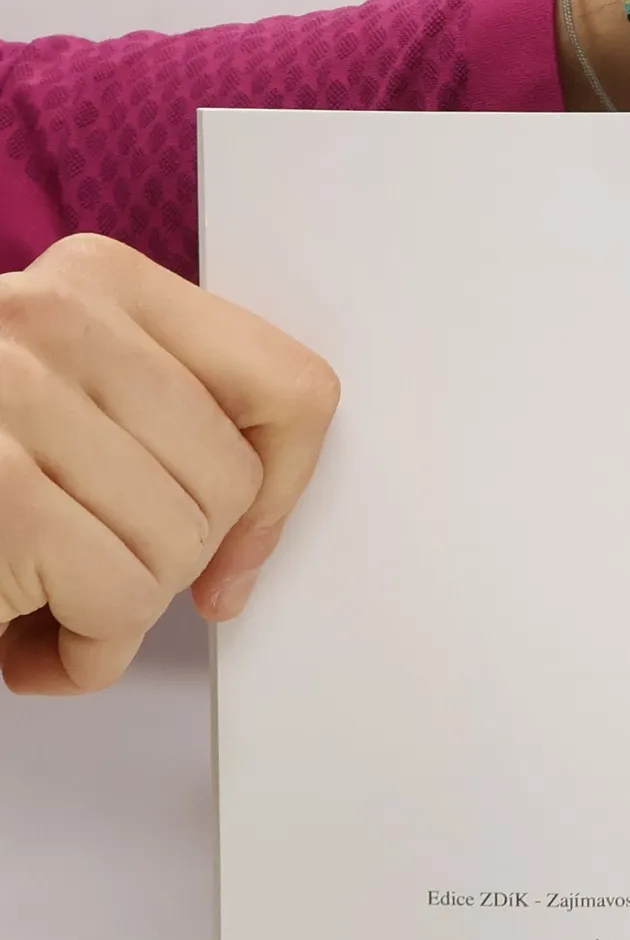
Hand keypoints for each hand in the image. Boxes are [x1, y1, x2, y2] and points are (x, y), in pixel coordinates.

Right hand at [0, 234, 338, 695]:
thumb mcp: (74, 424)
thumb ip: (173, 435)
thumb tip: (256, 542)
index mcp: (95, 285)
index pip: (292, 390)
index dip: (280, 493)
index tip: (234, 544)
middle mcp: (50, 316)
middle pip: (234, 483)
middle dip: (172, 560)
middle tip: (85, 563)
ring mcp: (11, 394)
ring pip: (180, 548)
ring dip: (115, 608)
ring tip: (36, 588)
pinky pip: (120, 603)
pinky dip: (80, 654)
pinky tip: (18, 631)